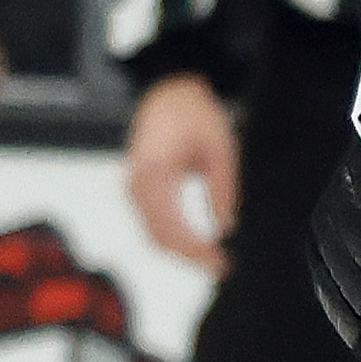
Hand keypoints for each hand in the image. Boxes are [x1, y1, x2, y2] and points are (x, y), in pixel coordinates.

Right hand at [126, 75, 239, 263]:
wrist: (169, 93)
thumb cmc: (194, 115)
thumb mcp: (221, 151)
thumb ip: (223, 191)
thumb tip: (226, 227)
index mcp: (154, 175)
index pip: (172, 228)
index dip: (196, 252)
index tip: (221, 263)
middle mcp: (137, 184)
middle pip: (159, 237)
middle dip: (190, 258)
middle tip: (222, 268)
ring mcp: (134, 187)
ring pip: (153, 233)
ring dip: (181, 252)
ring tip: (213, 261)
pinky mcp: (139, 188)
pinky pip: (152, 222)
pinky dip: (173, 239)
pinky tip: (196, 246)